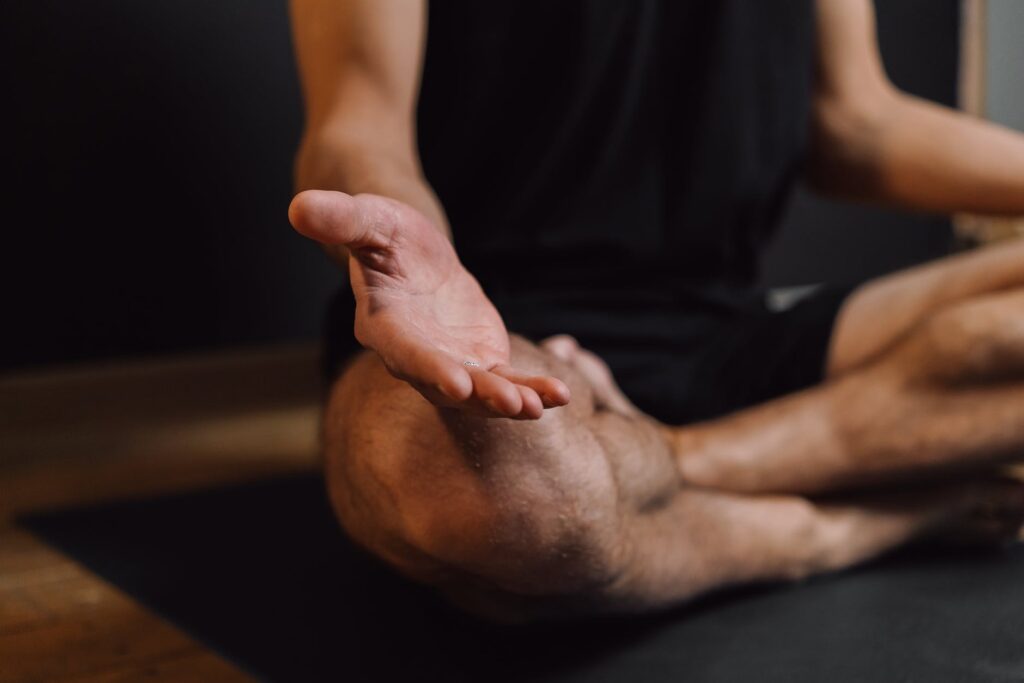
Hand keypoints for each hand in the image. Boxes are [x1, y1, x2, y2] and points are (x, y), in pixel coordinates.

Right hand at [289, 190, 569, 418]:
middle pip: (447, 381)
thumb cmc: (383, 232)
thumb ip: (340, 219)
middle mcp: (414, 355)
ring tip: (542, 405)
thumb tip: (298, 207)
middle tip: (510, 405)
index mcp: (383, 325)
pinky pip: (505, 382)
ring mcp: (448, 363)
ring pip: (480, 391)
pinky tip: (557, 397)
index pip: (404, 351)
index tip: (455, 384)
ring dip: (510, 401)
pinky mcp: (478, 362)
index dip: (428, 367)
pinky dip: (530, 391)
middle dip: (479, 396)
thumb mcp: (368, 217)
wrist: (410, 253)